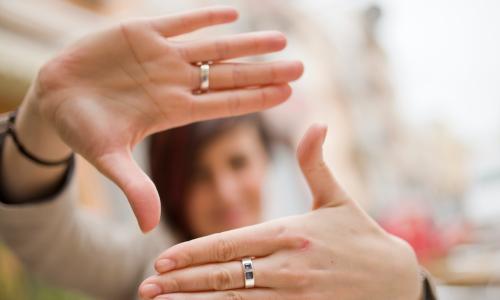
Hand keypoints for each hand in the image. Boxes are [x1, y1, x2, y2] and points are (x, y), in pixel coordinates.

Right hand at [21, 6, 302, 231]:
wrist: (54, 97)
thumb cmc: (83, 130)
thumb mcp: (108, 159)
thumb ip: (133, 187)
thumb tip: (149, 229)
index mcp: (172, 111)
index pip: (224, 105)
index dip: (256, 99)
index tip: (288, 94)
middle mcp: (174, 83)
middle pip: (229, 77)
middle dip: (264, 72)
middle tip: (300, 68)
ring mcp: (160, 58)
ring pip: (213, 48)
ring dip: (246, 44)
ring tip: (281, 40)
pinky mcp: (141, 33)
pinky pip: (179, 22)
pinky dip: (204, 17)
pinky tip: (233, 14)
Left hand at [140, 125, 421, 299]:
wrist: (396, 279)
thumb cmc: (361, 236)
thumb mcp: (337, 198)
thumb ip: (316, 162)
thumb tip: (317, 121)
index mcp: (289, 232)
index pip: (230, 244)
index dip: (193, 252)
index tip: (161, 259)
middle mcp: (287, 265)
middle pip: (224, 276)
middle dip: (182, 282)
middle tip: (145, 286)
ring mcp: (295, 296)